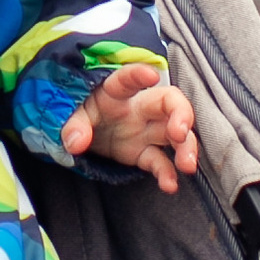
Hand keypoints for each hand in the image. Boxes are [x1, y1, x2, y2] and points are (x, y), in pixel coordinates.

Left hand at [61, 64, 198, 192]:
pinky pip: (160, 161)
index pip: (128, 79)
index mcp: (116, 92)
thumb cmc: (83, 113)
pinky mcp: (143, 153)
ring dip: (185, 147)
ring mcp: (144, 131)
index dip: (139, 75)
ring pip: (173, 134)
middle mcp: (138, 108)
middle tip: (180, 133)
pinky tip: (170, 185)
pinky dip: (167, 173)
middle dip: (182, 115)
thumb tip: (76, 142)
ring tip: (186, 165)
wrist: (83, 133)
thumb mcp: (72, 114)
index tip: (151, 75)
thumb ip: (74, 125)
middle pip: (169, 103)